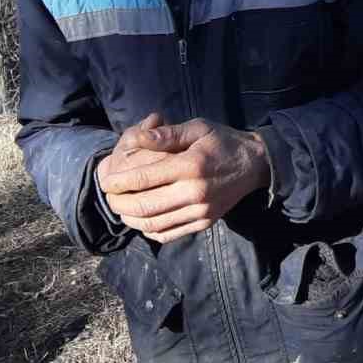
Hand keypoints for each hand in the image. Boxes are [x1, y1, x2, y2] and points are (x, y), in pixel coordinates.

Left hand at [95, 113, 270, 242]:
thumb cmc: (222, 141)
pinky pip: (169, 234)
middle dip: (120, 203)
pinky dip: (149, 231)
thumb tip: (137, 137)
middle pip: (145, 206)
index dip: (119, 182)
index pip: (145, 178)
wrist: (254, 164)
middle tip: (109, 197)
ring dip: (131, 219)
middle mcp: (195, 192)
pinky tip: (141, 221)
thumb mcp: (198, 128)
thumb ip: (167, 134)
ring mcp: (200, 211)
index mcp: (190, 165)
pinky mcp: (204, 222)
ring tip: (121, 209)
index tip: (107, 181)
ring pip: (154, 224)